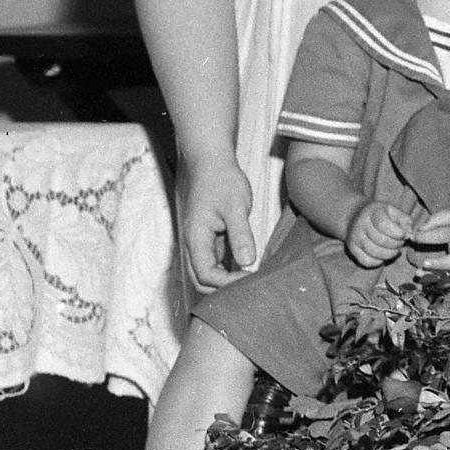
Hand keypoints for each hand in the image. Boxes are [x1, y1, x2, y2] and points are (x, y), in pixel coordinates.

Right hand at [176, 151, 264, 289]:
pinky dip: (231, 268)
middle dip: (225, 288)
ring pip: (211, 272)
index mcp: (195, 239)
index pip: (205, 276)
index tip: (251, 279)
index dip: (227, 284)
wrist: (208, 160)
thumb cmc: (220, 179)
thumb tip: (247, 263)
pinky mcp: (210, 238)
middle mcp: (194, 244)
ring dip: (229, 279)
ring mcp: (201, 242)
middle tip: (253, 285)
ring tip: (254, 278)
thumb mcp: (235, 206)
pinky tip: (250, 266)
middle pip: (203, 281)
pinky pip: (218, 261)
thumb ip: (240, 235)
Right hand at [343, 196, 419, 268]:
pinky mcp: (352, 249)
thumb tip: (410, 233)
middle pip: (381, 240)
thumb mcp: (393, 211)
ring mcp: (354, 237)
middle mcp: (360, 224)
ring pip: (374, 252)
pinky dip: (378, 261)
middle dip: (396, 244)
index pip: (383, 225)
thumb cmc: (380, 214)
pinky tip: (384, 255)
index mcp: (372, 211)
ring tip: (395, 250)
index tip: (404, 235)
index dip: (397, 233)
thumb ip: (404, 220)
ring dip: (389, 254)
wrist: (356, 216)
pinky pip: (366, 261)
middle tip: (401, 243)